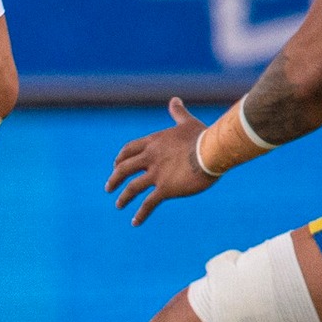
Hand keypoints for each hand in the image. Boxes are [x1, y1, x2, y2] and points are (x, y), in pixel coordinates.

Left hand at [108, 97, 218, 225]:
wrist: (214, 151)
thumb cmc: (204, 137)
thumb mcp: (187, 123)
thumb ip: (177, 113)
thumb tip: (174, 100)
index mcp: (153, 142)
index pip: (129, 150)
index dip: (120, 158)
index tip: (115, 165)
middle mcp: (150, 158)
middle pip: (124, 169)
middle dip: (114, 178)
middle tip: (108, 187)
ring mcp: (156, 174)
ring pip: (132, 187)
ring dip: (123, 197)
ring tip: (118, 205)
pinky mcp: (165, 189)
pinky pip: (148, 204)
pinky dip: (140, 214)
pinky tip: (135, 222)